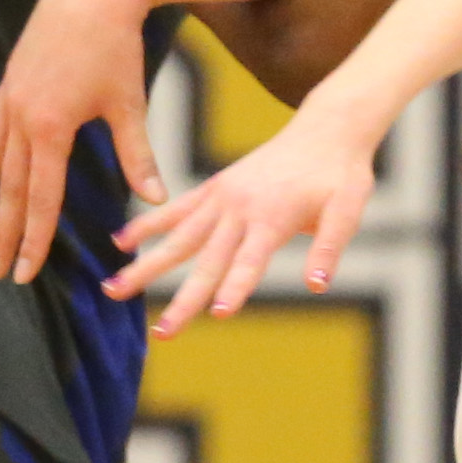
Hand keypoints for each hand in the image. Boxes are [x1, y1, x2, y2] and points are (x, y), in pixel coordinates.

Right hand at [0, 0, 164, 282]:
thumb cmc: (116, 47)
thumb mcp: (129, 103)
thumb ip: (137, 155)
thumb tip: (156, 199)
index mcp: (50, 128)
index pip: (40, 197)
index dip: (34, 237)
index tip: (25, 271)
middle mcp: (21, 118)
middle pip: (10, 188)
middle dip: (3, 233)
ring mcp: (10, 99)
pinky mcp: (10, 84)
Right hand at [103, 101, 379, 335]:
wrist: (327, 130)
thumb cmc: (342, 175)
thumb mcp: (348, 210)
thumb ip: (329, 247)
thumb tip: (317, 286)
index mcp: (273, 217)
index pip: (251, 260)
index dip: (235, 287)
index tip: (216, 315)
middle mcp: (240, 209)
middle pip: (206, 260)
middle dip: (183, 298)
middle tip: (162, 333)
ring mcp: (222, 197)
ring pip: (178, 237)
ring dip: (146, 264)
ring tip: (113, 289)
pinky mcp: (215, 187)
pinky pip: (176, 209)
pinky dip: (149, 225)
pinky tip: (119, 243)